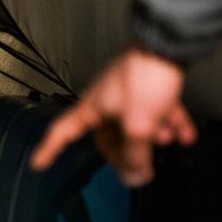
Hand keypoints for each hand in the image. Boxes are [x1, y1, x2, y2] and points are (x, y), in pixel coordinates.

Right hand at [29, 45, 195, 186]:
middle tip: (142, 171)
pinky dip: (171, 124)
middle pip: (109, 137)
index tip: (37, 163)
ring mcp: (128, 94)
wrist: (167, 44)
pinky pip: (158, 112)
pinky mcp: (149, 86)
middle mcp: (106, 103)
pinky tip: (184, 133)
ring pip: (136, 125)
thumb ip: (136, 155)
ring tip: (169, 140)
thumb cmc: (144, 77)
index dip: (49, 150)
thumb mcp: (139, 125)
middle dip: (127, 154)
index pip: (62, 133)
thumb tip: (135, 177)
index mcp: (92, 110)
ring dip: (154, 137)